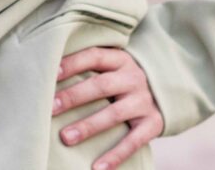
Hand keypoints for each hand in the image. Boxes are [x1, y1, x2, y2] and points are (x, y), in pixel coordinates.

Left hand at [51, 46, 164, 169]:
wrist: (167, 91)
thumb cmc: (123, 79)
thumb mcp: (113, 66)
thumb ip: (89, 68)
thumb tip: (47, 74)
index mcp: (120, 60)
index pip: (94, 57)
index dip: (72, 63)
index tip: (50, 73)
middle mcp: (133, 78)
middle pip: (101, 86)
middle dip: (74, 97)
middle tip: (50, 108)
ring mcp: (143, 102)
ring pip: (114, 114)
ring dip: (88, 126)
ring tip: (66, 138)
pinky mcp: (153, 124)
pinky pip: (133, 142)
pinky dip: (115, 155)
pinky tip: (97, 168)